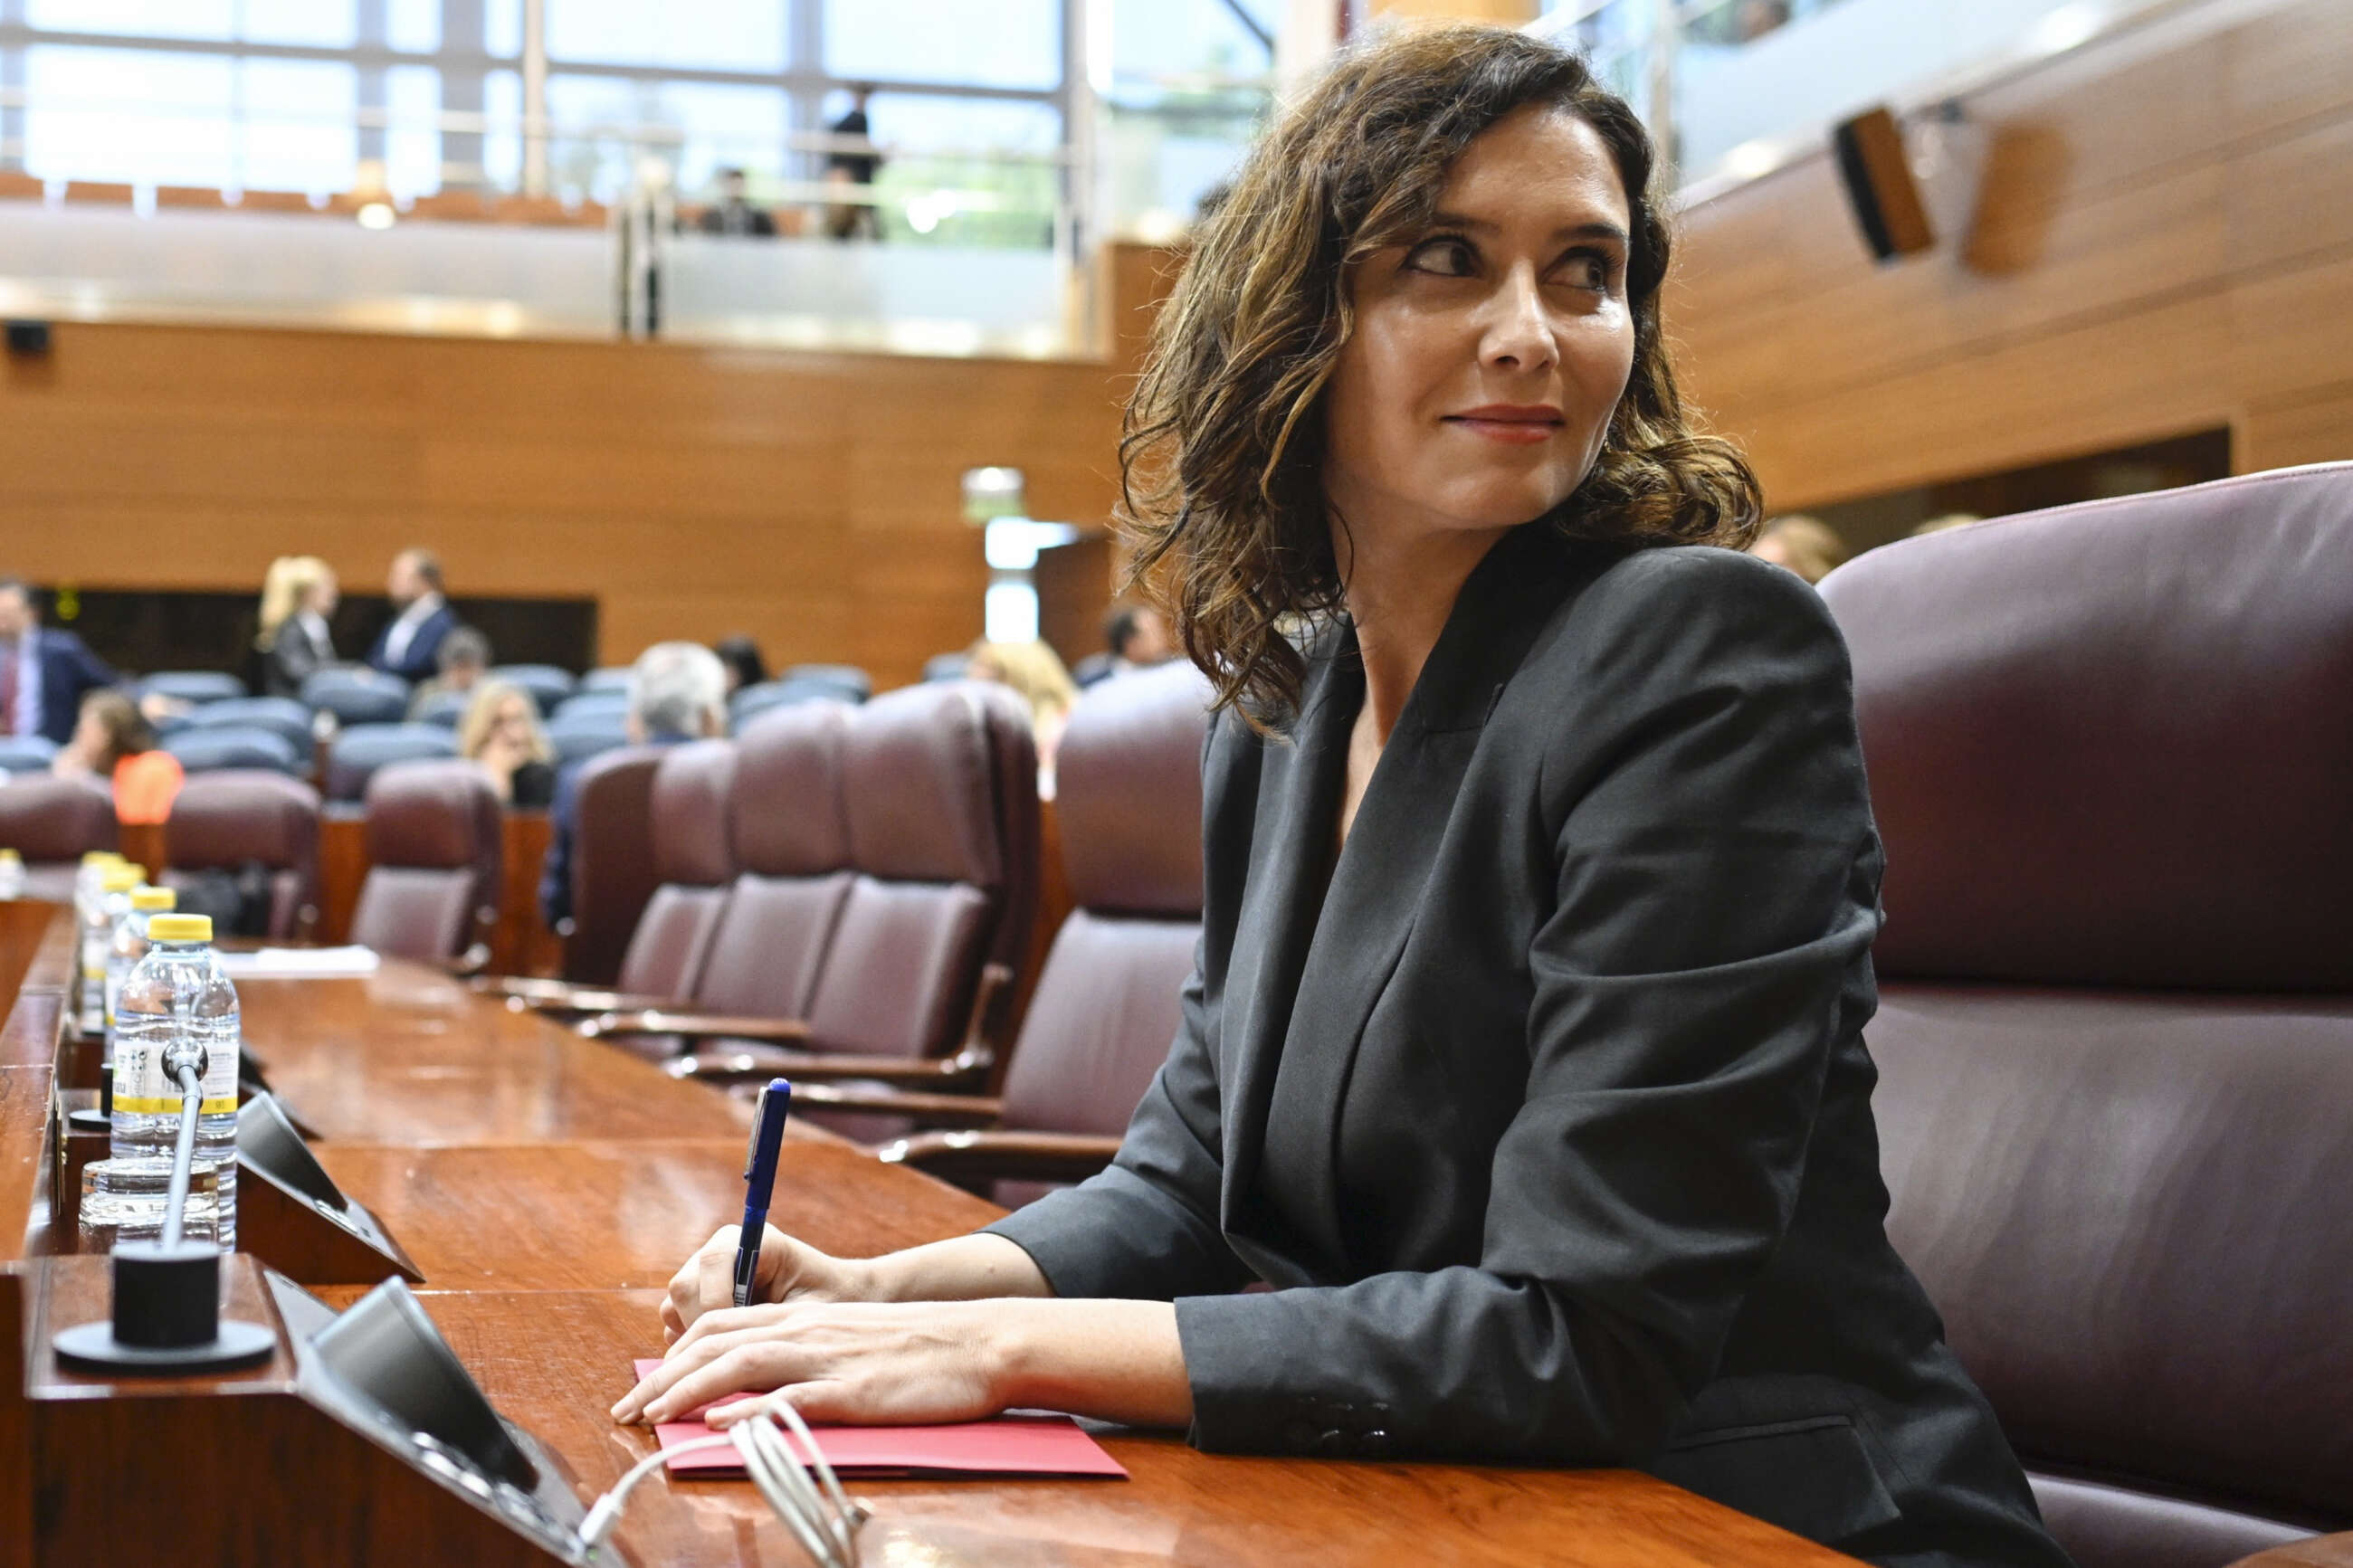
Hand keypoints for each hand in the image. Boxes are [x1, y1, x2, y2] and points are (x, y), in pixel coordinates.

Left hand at [611, 1300, 1008, 1428]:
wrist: (984, 1342)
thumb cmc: (923, 1348)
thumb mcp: (855, 1339)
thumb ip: (807, 1354)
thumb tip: (758, 1390)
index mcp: (805, 1317)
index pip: (719, 1325)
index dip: (674, 1355)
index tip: (644, 1388)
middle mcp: (806, 1330)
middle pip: (714, 1343)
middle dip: (661, 1377)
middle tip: (624, 1410)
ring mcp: (828, 1359)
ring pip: (738, 1365)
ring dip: (686, 1391)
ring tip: (650, 1417)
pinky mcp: (854, 1391)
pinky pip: (791, 1399)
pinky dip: (749, 1413)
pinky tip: (721, 1427)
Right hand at [661, 1224, 870, 1343]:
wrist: (830, 1305)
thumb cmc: (827, 1305)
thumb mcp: (812, 1311)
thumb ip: (777, 1320)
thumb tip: (741, 1339)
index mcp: (755, 1241)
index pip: (714, 1260)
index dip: (718, 1300)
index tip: (740, 1332)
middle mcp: (722, 1251)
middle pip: (684, 1286)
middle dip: (704, 1326)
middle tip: (734, 1352)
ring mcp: (702, 1276)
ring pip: (673, 1307)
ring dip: (697, 1338)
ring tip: (734, 1352)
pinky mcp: (692, 1301)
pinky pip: (673, 1325)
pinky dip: (693, 1345)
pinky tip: (725, 1354)